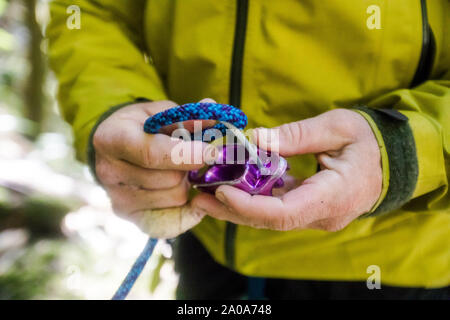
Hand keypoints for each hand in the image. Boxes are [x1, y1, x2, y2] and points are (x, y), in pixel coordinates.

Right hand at [93, 99, 209, 225]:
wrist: (115, 146)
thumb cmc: (142, 126)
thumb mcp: (160, 113)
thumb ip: (187, 117)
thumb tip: (213, 113)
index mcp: (112, 138)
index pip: (153, 153)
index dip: (187, 155)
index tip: (212, 152)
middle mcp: (108, 171)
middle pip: (169, 179)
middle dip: (188, 168)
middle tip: (189, 157)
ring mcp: (116, 198)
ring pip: (175, 198)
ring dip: (186, 185)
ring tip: (176, 171)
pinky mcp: (128, 215)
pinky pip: (172, 219)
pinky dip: (185, 206)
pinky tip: (181, 190)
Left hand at [192, 109, 382, 231]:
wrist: (391, 160)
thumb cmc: (369, 140)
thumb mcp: (337, 127)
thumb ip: (298, 135)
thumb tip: (256, 139)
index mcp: (334, 196)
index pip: (285, 213)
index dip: (250, 206)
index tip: (222, 191)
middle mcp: (322, 214)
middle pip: (270, 220)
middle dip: (232, 210)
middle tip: (198, 196)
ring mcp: (315, 215)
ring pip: (269, 218)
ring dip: (237, 207)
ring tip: (205, 193)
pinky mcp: (308, 208)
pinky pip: (277, 209)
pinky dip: (253, 199)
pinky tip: (231, 187)